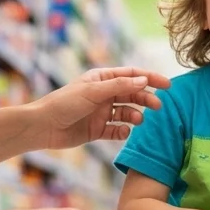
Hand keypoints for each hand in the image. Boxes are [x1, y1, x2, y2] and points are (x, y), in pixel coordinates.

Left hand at [31, 67, 172, 149]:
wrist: (42, 127)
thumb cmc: (64, 103)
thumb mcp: (93, 91)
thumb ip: (120, 86)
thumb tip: (144, 81)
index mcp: (102, 79)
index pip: (132, 75)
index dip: (150, 78)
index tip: (167, 85)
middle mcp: (103, 94)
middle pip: (132, 94)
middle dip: (146, 99)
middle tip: (158, 107)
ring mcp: (101, 112)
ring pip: (126, 112)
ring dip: (135, 116)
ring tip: (138, 120)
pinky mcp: (97, 130)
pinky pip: (116, 130)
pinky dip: (123, 132)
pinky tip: (125, 133)